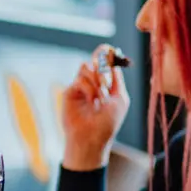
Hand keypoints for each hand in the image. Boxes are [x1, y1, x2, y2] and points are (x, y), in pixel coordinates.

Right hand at [61, 44, 130, 170]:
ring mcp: (81, 87)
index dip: (107, 54)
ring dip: (95, 79)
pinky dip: (88, 88)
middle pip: (95, 60)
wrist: (91, 139)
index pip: (105, 61)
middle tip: (106, 85)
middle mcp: (93, 83)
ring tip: (99, 96)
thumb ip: (117, 79)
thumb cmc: (108, 123)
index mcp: (107, 84)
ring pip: (85, 67)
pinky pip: (79, 80)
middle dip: (102, 69)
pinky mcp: (70, 92)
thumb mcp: (120, 100)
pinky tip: (90, 100)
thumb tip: (113, 61)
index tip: (110, 51)